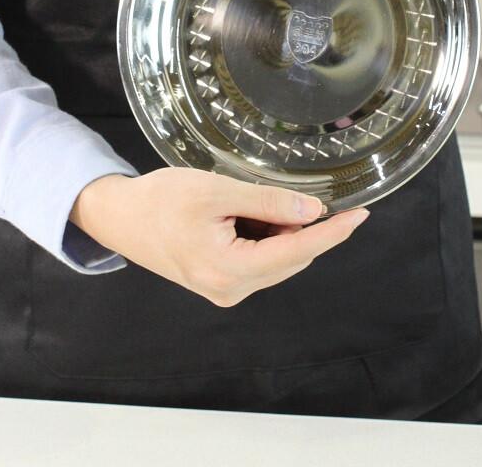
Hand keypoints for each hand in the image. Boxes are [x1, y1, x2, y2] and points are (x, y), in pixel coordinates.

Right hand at [70, 167, 368, 306]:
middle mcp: (232, 289)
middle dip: (302, 226)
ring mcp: (225, 290)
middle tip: (292, 192)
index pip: (299, 251)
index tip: (361, 215)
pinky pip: (259, 262)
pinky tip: (245, 216)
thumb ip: (268, 202)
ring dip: (281, 231)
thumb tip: (313, 210)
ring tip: (252, 202)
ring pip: (276, 260)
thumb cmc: (161, 200)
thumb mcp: (217, 191)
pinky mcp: (218, 283)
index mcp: (231, 270)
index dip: (333, 232)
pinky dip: (265, 238)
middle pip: (290, 258)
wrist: (120, 217)